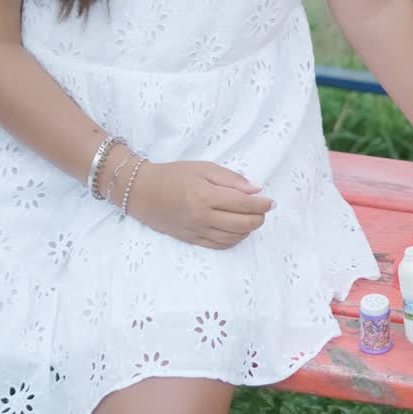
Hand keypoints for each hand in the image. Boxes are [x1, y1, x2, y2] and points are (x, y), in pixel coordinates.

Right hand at [123, 160, 273, 249]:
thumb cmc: (174, 175)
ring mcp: (196, 230)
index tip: (270, 202)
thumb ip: (231, 179)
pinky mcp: (190, 239)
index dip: (261, 205)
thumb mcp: (203, 168)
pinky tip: (238, 232)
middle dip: (258, 219)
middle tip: (264, 211)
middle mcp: (202, 216)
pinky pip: (218, 245)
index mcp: (206, 196)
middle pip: (241, 224)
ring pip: (231, 237)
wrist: (142, 191)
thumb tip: (256, 189)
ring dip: (248, 231)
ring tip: (253, 220)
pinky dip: (233, 241)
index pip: (243, 204)